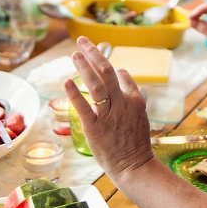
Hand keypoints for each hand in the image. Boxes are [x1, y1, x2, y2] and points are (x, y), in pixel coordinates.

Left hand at [64, 36, 153, 180]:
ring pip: (96, 84)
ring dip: (84, 67)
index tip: (96, 59)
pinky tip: (66, 81)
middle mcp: (122, 104)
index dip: (107, 65)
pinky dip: (74, 93)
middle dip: (94, 53)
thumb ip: (133, 94)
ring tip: (74, 54)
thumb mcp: (140, 115)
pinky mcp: (95, 128)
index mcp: (134, 100)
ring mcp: (109, 115)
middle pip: (107, 71)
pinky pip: (84, 107)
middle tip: (82, 41)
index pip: (121, 75)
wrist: (134, 166)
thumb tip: (124, 72)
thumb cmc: (135, 142)